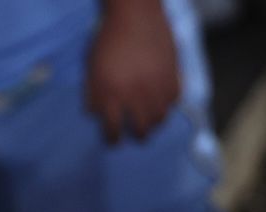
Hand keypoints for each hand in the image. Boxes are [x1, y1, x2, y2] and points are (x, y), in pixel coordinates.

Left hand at [85, 0, 180, 143]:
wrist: (134, 16)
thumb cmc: (107, 42)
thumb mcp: (92, 70)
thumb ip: (93, 95)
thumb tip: (94, 116)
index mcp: (111, 95)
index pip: (113, 129)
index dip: (113, 139)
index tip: (113, 141)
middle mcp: (136, 95)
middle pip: (141, 128)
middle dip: (136, 135)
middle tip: (135, 135)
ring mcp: (156, 85)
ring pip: (160, 117)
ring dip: (154, 123)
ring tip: (149, 122)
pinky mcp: (173, 74)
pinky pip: (174, 99)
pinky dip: (168, 104)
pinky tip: (162, 103)